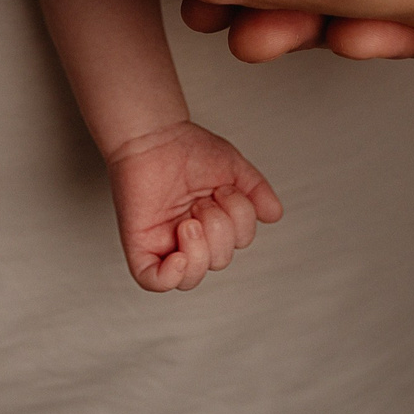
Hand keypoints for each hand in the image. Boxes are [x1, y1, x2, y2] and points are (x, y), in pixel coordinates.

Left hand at [104, 119, 283, 292]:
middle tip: (202, 202)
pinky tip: (178, 257)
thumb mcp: (233, 167)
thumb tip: (274, 214)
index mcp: (212, 221)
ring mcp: (165, 241)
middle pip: (218, 261)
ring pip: (190, 278)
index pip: (238, 242)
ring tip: (189, 222)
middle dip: (219, 230)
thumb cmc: (185, 147)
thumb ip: (256, 191)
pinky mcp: (140, 244)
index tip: (222, 189)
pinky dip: (170, 278)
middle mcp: (190, 235)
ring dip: (199, 251)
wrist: (152, 133)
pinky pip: (153, 280)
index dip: (239, 220)